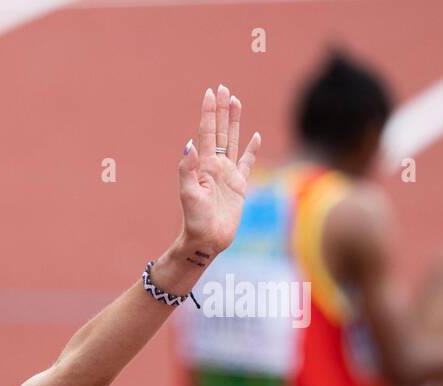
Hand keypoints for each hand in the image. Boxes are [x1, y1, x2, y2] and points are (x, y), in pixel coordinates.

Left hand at [176, 84, 260, 262]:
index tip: (211, 92)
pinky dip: (252, 148)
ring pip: (233, 140)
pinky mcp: (239, 185)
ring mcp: (227, 174)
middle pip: (221, 130)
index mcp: (204, 164)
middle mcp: (215, 165)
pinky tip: (255, 136)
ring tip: (236, 101)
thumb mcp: (188, 194)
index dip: (209, 112)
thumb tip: (189, 144)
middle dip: (222, 110)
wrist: (206, 240)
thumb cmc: (194, 220)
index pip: (207, 132)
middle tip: (223, 87)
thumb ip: (187, 169)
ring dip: (235, 121)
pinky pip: (247, 162)